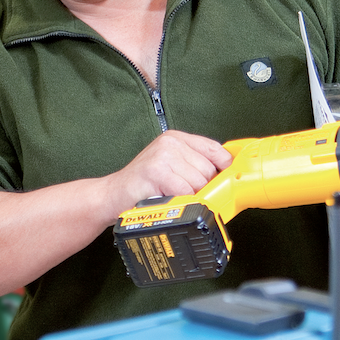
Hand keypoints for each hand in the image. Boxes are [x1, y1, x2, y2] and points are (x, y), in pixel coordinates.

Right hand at [104, 131, 232, 218]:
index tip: (226, 182)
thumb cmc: (144, 186)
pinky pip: (185, 191)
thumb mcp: (172, 168)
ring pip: (199, 182)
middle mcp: (171, 142)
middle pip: (210, 169)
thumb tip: (227, 177)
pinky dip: (181, 201)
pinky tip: (169, 200)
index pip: (216, 149)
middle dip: (204, 188)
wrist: (112, 196)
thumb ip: (195, 167)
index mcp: (178, 138)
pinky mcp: (156, 170)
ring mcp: (163, 154)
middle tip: (187, 195)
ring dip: (191, 197)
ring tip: (174, 197)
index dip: (225, 168)